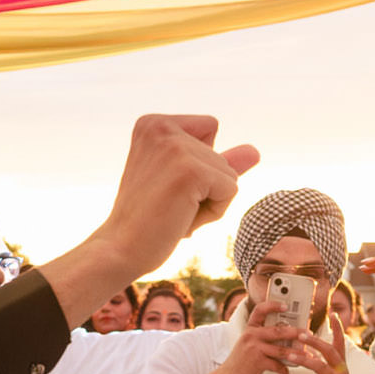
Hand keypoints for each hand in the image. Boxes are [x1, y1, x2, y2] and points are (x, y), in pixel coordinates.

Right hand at [89, 116, 261, 277]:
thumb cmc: (149, 221)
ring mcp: (175, 147)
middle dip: (206, 188)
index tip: (165, 186)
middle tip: (167, 205)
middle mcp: (161, 126)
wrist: (119, 250)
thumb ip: (217, 162)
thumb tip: (255, 151)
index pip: (209, 130)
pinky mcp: (190, 170)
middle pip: (220, 155)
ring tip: (173, 213)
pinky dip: (214, 212)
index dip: (199, 165)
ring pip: (229, 173)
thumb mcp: (184, 184)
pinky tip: (182, 219)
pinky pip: (231, 189)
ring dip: (209, 201)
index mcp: (153, 123)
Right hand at [215, 311, 300, 373]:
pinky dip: (284, 370)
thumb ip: (262, 336)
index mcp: (250, 328)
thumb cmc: (242, 359)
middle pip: (278, 331)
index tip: (286, 305)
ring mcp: (254, 349)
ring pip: (281, 350)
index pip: (260, 310)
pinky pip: (277, 365)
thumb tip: (286, 333)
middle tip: (308, 333)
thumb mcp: (248, 342)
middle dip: (296, 332)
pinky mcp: (258, 363)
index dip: (273, 305)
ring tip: (307, 355)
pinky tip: (287, 372)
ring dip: (296, 353)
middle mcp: (251, 336)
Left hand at [284, 315, 364, 373]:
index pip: (340, 341)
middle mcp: (340, 369)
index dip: (337, 327)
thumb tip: (309, 349)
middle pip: (329, 350)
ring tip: (290, 356)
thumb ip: (324, 361)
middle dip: (315, 341)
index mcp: (341, 363)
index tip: (332, 312)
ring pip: (320, 366)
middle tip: (301, 334)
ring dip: (304, 360)